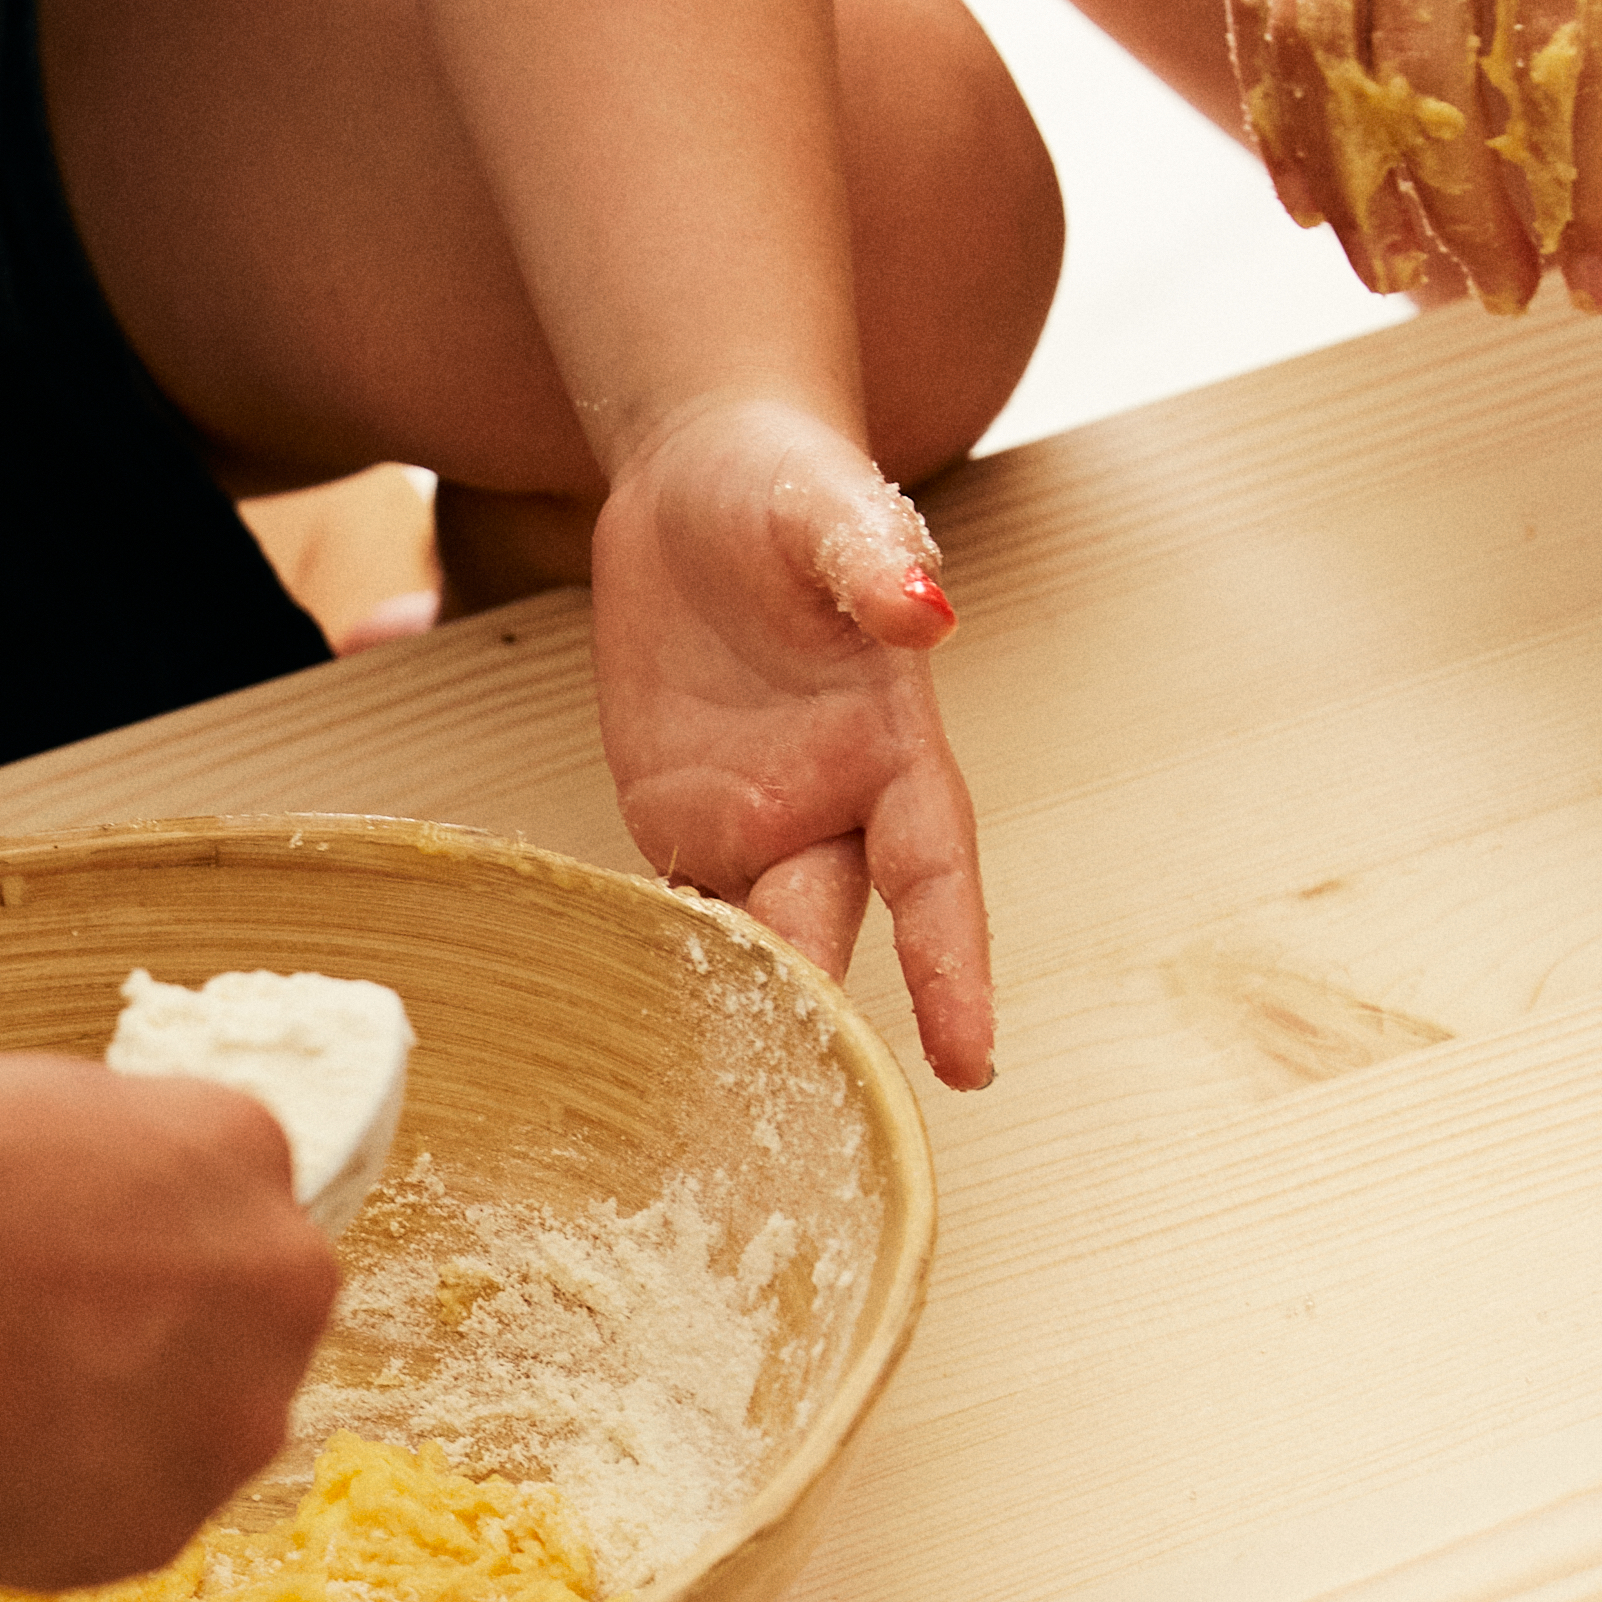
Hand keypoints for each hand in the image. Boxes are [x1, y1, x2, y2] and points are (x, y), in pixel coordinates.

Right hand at [0, 1052, 336, 1586]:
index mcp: (246, 1153)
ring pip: (178, 1441)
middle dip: (146, 1347)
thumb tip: (107, 1236)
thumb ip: (123, 1184)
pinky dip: (46, 1510)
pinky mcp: (160, 1530)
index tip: (71, 1269)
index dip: (137, 1254)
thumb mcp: (50, 1112)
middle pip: (231, 1336)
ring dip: (103, 1436)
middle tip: (30, 1343)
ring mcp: (230, 1422)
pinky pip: (110, 1526)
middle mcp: (278, 1290)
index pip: (226, 1220)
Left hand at [585, 402, 989, 1089]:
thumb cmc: (786, 481)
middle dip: (823, 1026)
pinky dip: (658, 971)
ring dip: (735, 1021)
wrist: (697, 476)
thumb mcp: (826, 506)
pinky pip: (672, 910)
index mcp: (890, 746)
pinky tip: (628, 1037)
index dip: (956, 968)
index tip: (974, 1063)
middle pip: (831, 934)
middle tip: (805, 1125)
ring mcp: (751, 819)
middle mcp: (829, 804)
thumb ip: (870, 562)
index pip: (934, 876)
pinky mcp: (676, 815)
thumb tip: (926, 613)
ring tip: (708, 1119)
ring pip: (749, 944)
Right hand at [1228, 0, 1601, 316]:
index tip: (1598, 282)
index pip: (1557, 54)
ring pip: (1326, 54)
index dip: (1576, 188)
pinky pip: (1260, 0)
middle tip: (1503, 294)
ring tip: (1402, 274)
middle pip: (1430, 74)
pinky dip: (1279, 111)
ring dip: (1363, 186)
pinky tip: (1314, 195)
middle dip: (1470, 210)